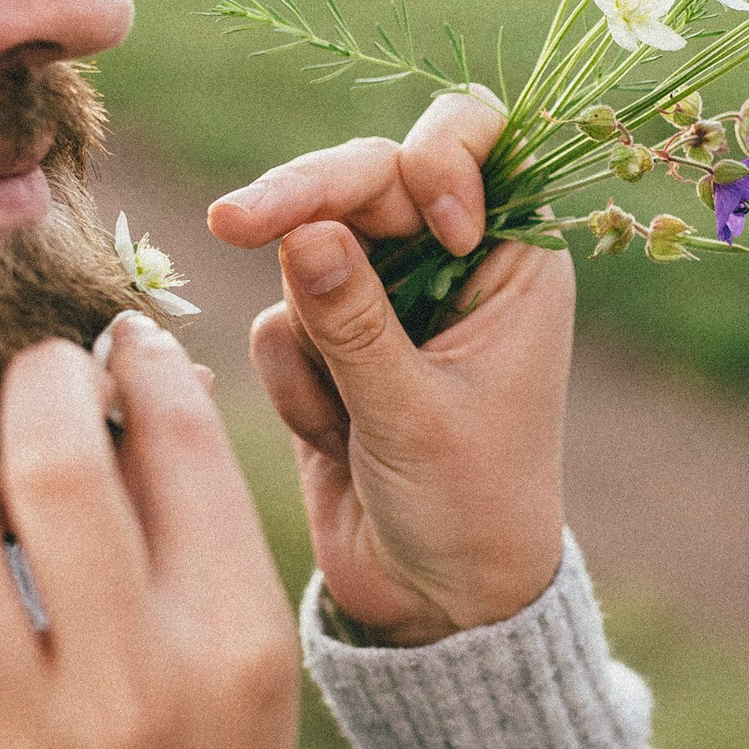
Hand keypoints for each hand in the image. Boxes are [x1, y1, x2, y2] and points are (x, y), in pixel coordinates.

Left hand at [0, 318, 306, 748]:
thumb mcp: (245, 658)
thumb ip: (191, 527)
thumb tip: (119, 366)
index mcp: (235, 646)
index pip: (179, 444)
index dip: (137, 360)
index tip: (115, 346)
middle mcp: (134, 693)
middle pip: (57, 469)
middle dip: (36, 380)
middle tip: (32, 369)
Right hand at [208, 88, 571, 644]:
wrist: (434, 605)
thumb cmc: (466, 510)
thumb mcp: (416, 415)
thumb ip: (356, 323)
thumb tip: (302, 233)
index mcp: (515, 258)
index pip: (473, 144)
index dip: (436, 158)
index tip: (431, 220)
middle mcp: (451, 261)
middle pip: (366, 177)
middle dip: (304, 205)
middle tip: (232, 224)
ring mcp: (385, 300)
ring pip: (306, 254)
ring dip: (313, 342)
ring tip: (352, 425)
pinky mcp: (329, 345)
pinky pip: (278, 325)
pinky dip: (295, 383)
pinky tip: (334, 441)